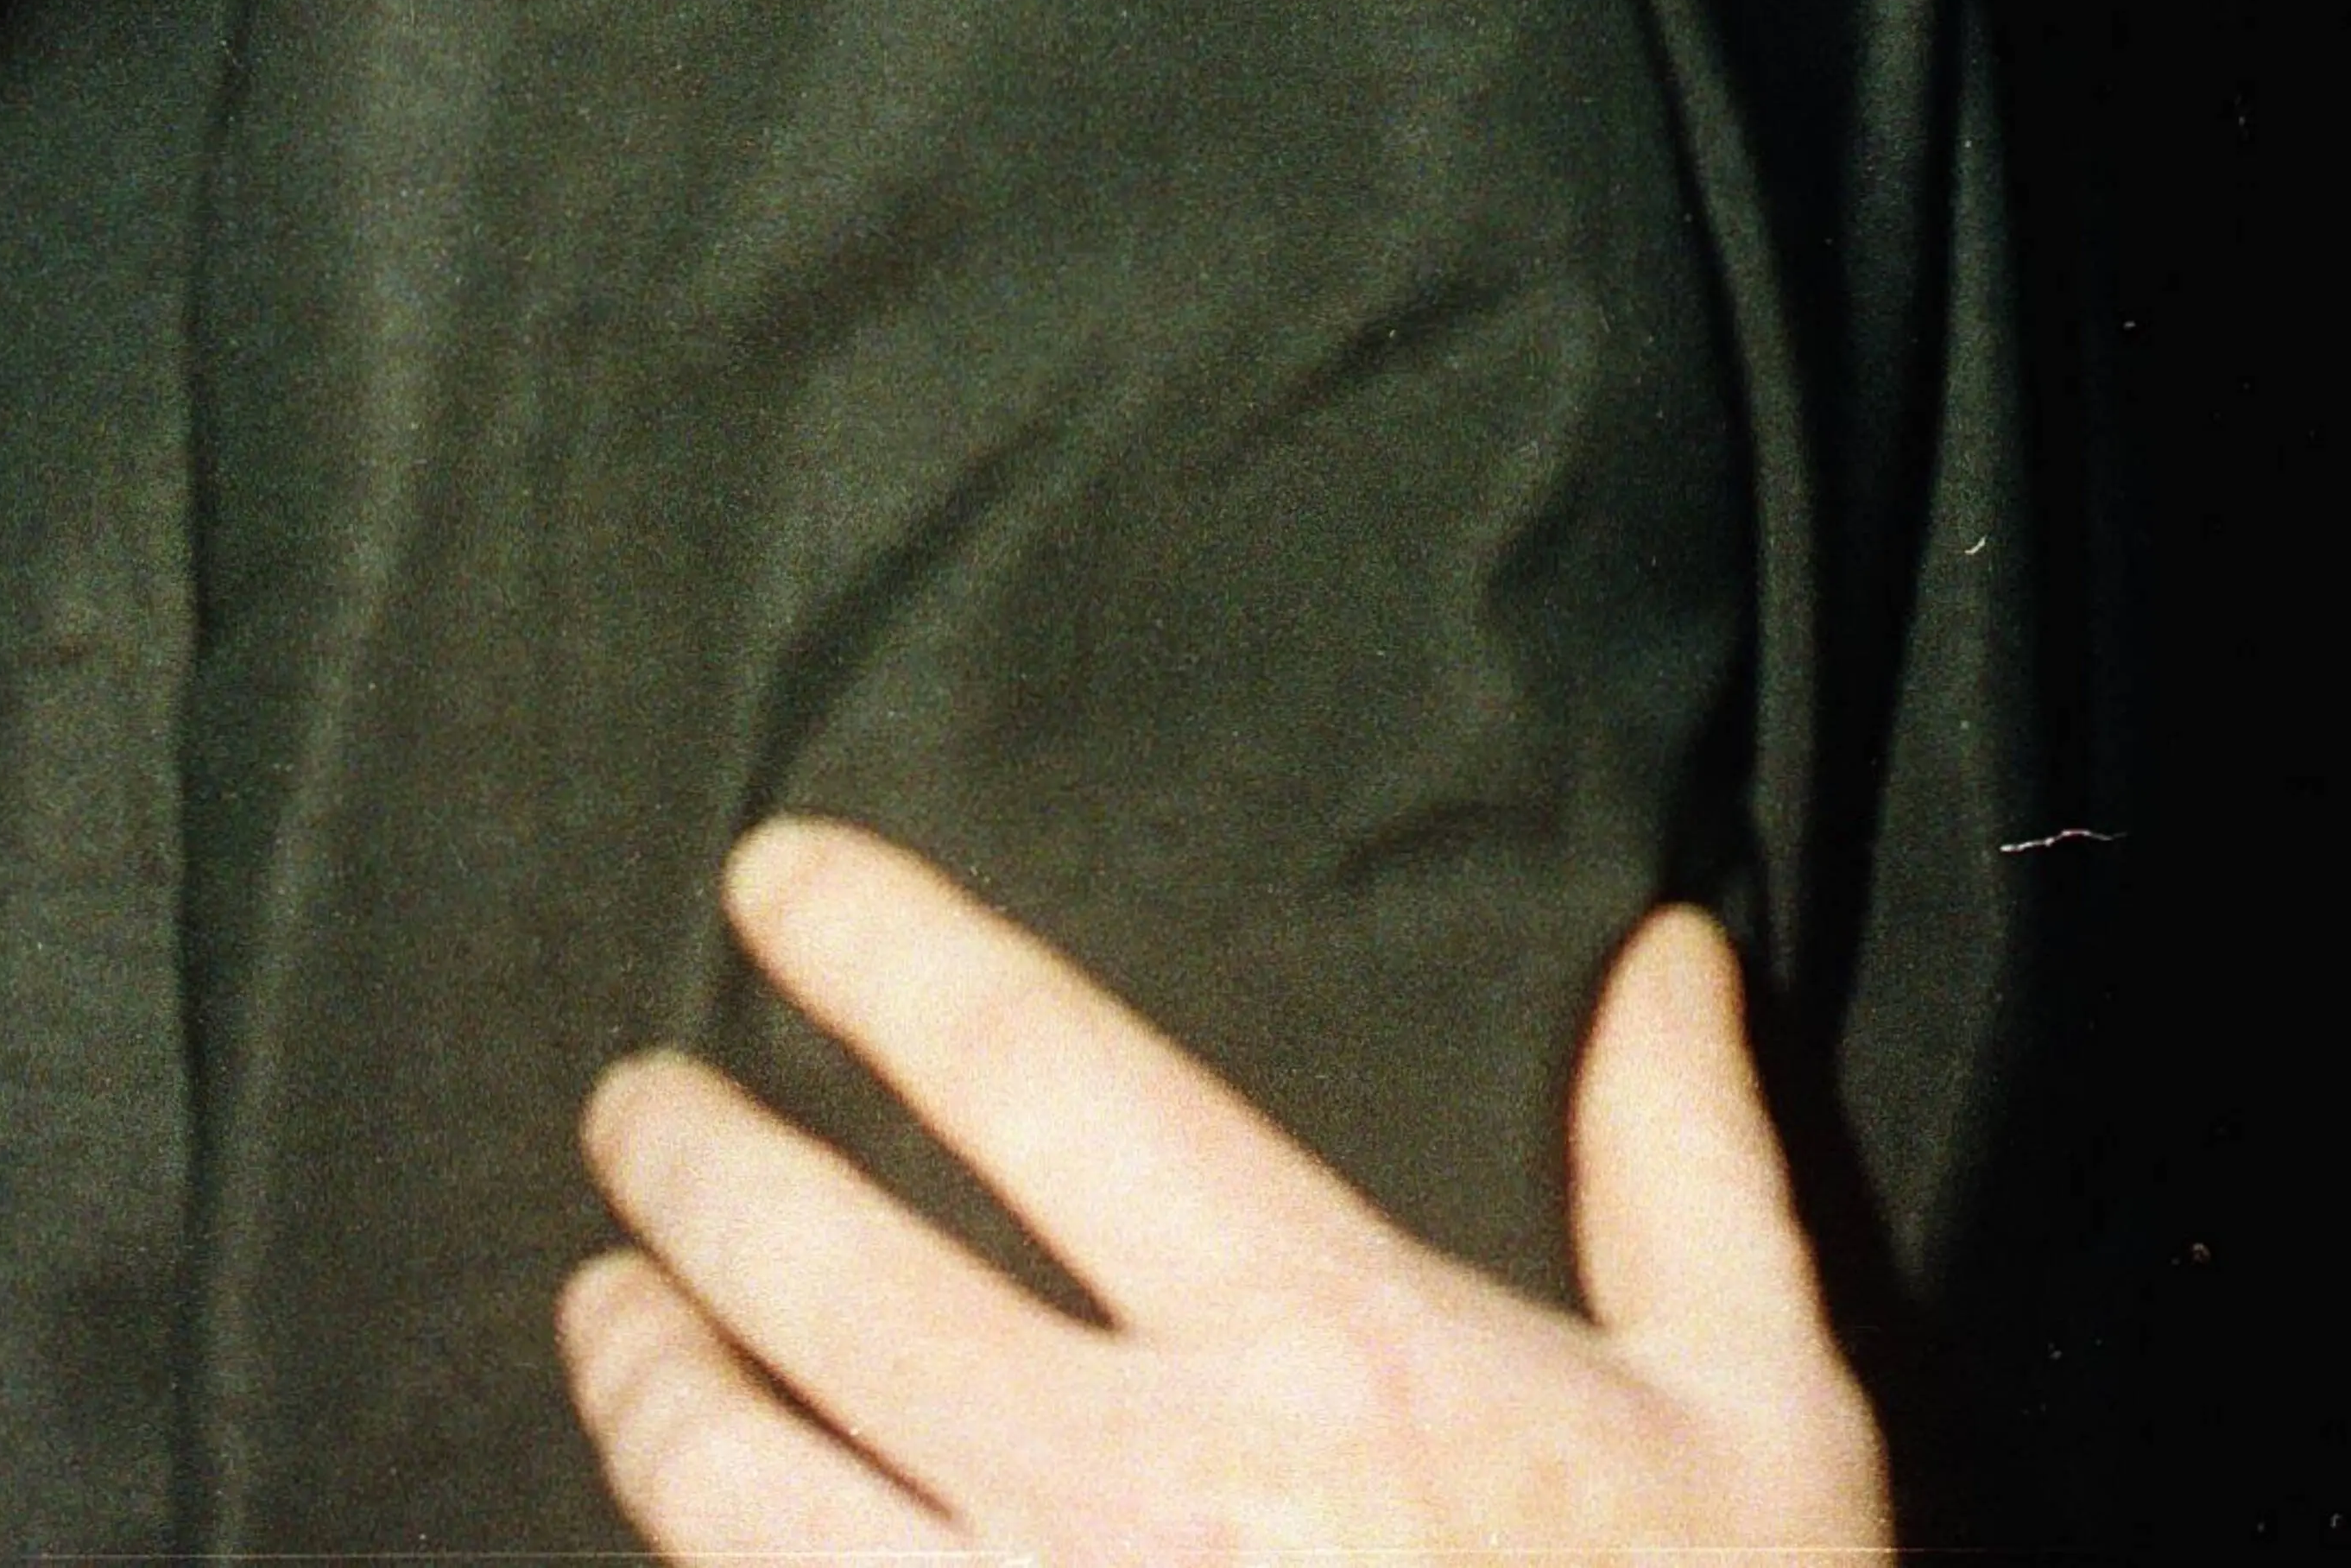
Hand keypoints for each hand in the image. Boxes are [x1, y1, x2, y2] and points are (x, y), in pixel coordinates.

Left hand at [560, 814, 1891, 1561]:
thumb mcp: (1762, 1433)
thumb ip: (1688, 1181)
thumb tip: (1663, 952)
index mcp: (1321, 1352)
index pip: (1024, 1062)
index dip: (870, 937)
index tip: (770, 875)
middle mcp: (1141, 1493)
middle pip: (810, 1265)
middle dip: (685, 1163)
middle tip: (635, 1109)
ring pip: (728, 1486)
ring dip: (643, 1382)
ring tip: (615, 1313)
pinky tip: (694, 1531)